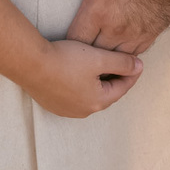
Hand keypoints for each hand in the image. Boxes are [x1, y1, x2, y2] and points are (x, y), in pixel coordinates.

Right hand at [26, 38, 143, 117]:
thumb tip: (139, 66)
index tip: (137, 63)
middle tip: (121, 65)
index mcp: (97, 101)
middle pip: (106, 93)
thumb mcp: (99, 58)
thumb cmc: (66, 60)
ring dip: (97, 84)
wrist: (31, 64)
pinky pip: (73, 96)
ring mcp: (66, 110)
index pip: (122, 88)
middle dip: (115, 79)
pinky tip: (77, 74)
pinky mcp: (52, 104)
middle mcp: (83, 111)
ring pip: (89, 96)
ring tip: (99, 68)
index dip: (131, 73)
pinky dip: (80, 86)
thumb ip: (121, 63)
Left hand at [30, 0, 169, 53]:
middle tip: (73, 58)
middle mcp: (116, 27)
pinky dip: (126, 55)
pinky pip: (137, 53)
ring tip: (95, 62)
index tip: (58, 47)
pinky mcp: (154, 31)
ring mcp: (137, 32)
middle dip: (83, 57)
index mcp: (98, 9)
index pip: (74, 41)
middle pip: (94, 55)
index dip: (64, 47)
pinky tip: (120, 51)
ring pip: (116, 58)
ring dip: (105, 59)